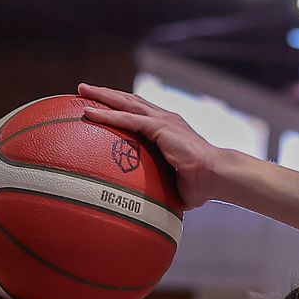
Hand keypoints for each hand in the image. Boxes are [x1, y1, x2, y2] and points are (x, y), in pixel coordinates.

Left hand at [77, 83, 220, 209]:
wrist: (216, 176)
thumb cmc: (202, 185)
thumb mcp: (178, 185)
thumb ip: (164, 189)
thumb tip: (155, 207)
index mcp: (170, 129)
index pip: (141, 112)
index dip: (123, 107)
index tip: (105, 104)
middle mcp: (166, 119)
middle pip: (130, 100)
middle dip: (107, 94)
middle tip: (86, 90)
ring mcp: (163, 120)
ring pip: (126, 102)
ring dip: (102, 96)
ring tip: (82, 90)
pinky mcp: (160, 127)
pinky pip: (127, 118)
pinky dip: (106, 114)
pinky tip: (88, 113)